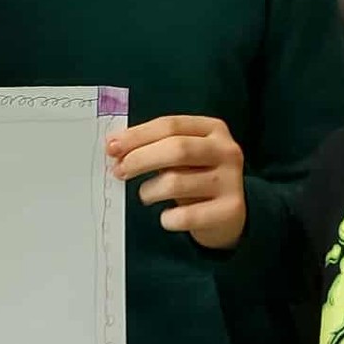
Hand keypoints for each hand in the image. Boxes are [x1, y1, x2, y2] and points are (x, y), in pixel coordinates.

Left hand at [106, 114, 247, 249]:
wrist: (231, 214)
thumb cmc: (197, 177)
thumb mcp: (183, 155)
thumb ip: (155, 146)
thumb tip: (115, 145)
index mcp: (213, 129)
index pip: (171, 125)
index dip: (137, 135)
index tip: (112, 147)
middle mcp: (227, 151)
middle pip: (177, 149)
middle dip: (140, 159)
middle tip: (119, 170)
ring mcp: (231, 181)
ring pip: (177, 182)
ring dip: (150, 190)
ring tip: (146, 195)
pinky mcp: (230, 211)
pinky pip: (186, 216)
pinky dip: (168, 218)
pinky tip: (167, 217)